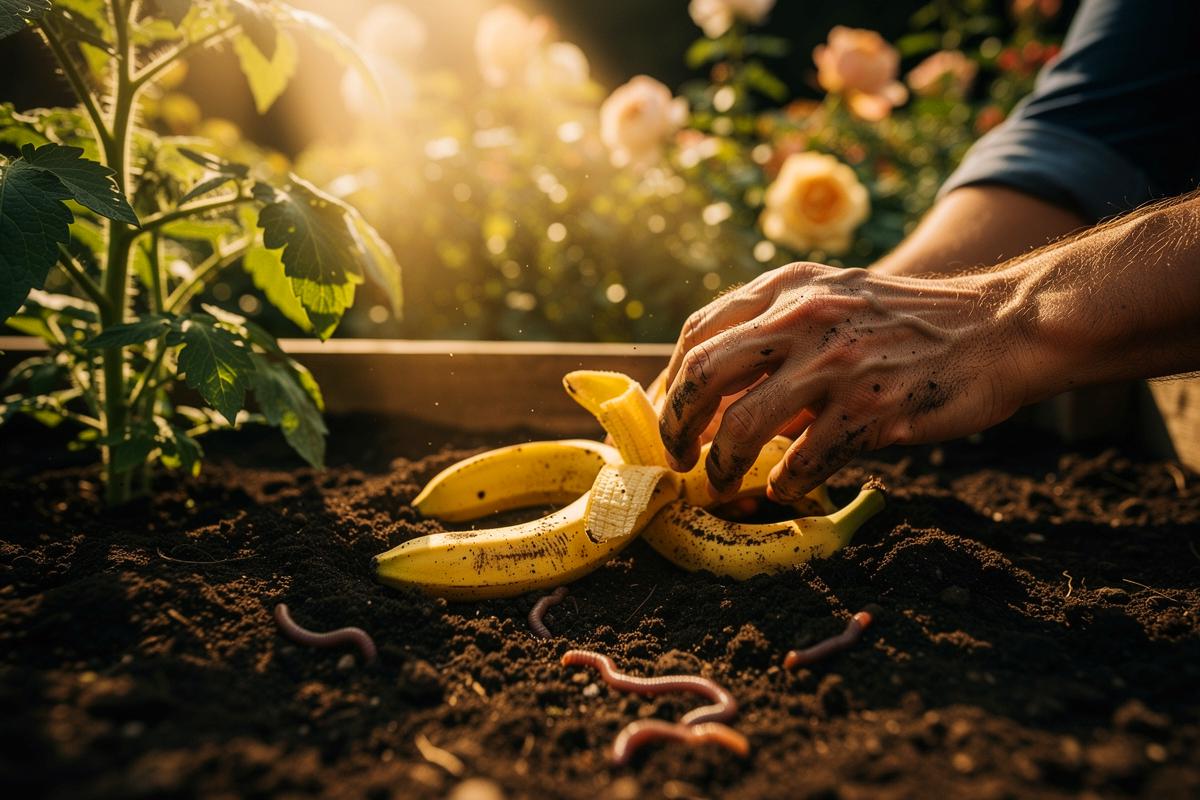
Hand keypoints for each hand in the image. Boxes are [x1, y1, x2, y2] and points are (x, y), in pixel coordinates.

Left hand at [657, 262, 1035, 501]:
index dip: (672, 382)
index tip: (670, 416)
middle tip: (676, 457)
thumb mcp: (834, 300)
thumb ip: (776, 333)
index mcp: (788, 287)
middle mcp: (804, 317)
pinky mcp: (872, 409)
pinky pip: (804, 460)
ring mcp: (837, 363)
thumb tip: (715, 399)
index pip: (699, 333)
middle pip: (704, 374)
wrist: (1000, 327)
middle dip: (677, 425)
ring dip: (722, 466)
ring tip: (720, 484)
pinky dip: (784, 482)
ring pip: (745, 426)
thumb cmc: (908, 322)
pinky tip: (783, 488)